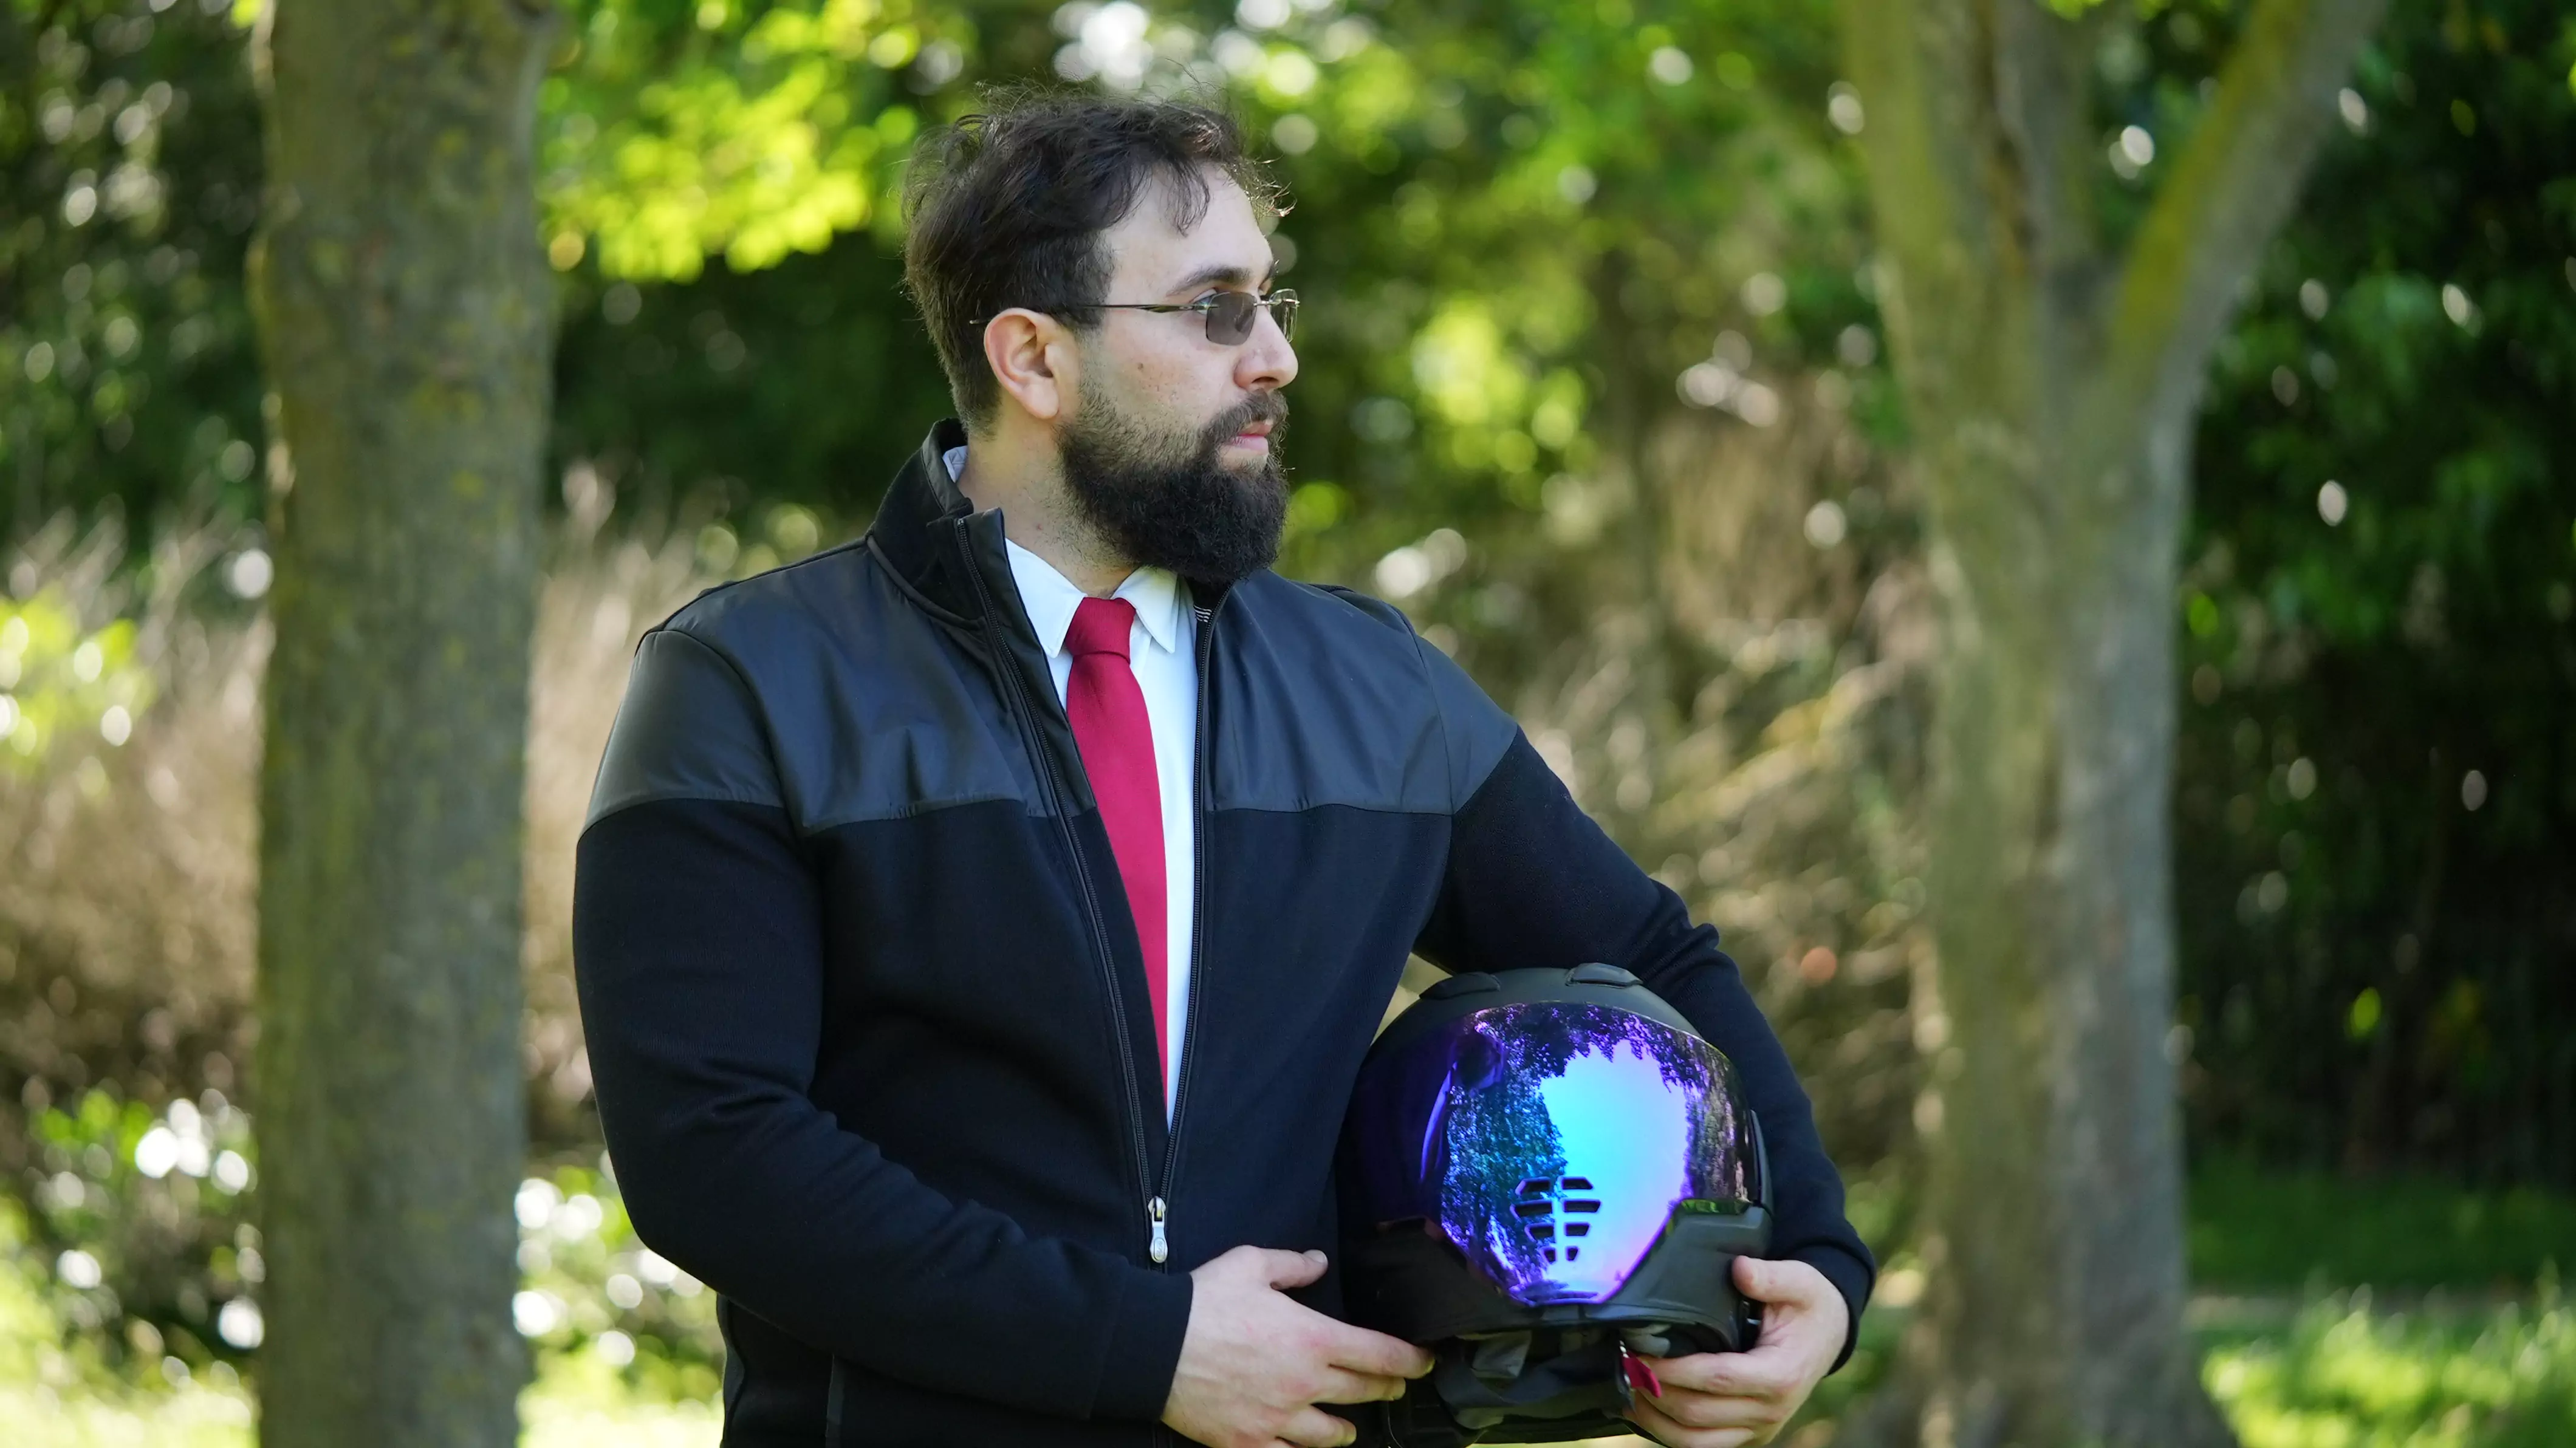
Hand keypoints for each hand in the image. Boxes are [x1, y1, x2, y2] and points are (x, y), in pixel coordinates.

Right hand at [1162, 1245, 1435, 1447]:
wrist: (1154, 1346)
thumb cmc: (1204, 1301)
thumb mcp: (1251, 1264)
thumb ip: (1293, 1265)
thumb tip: (1319, 1262)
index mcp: (1313, 1339)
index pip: (1380, 1354)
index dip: (1410, 1360)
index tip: (1425, 1362)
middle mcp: (1305, 1384)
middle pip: (1363, 1392)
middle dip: (1386, 1388)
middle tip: (1395, 1386)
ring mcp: (1279, 1420)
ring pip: (1331, 1434)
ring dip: (1347, 1428)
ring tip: (1350, 1426)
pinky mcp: (1251, 1443)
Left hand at [1623, 1256, 1848, 1447]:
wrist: (1829, 1335)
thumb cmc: (1808, 1306)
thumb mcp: (1800, 1281)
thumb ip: (1770, 1276)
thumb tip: (1739, 1268)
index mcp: (1780, 1375)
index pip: (1716, 1379)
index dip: (1673, 1369)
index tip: (1639, 1351)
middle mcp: (1770, 1411)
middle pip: (1698, 1414)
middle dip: (1654, 1391)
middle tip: (1623, 1362)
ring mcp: (1759, 1429)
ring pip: (1694, 1442)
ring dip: (1654, 1420)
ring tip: (1627, 1388)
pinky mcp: (1748, 1435)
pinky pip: (1702, 1445)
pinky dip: (1668, 1433)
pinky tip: (1645, 1408)